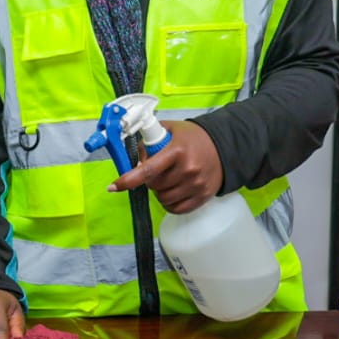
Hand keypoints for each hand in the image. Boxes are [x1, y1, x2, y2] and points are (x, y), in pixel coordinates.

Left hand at [108, 119, 223, 213]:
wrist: (224, 146)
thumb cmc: (194, 138)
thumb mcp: (170, 130)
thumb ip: (149, 142)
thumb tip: (134, 161)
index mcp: (177, 151)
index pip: (148, 170)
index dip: (128, 180)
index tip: (114, 186)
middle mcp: (187, 169)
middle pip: (154, 186)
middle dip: (150, 180)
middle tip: (158, 171)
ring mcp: (196, 185)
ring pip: (163, 199)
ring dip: (159, 192)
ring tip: (167, 179)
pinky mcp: (202, 197)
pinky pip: (177, 209)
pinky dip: (169, 203)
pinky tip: (173, 191)